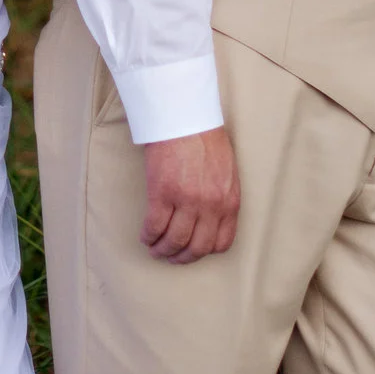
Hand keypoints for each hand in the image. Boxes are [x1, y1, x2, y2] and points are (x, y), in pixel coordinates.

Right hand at [140, 126, 238, 262]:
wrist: (184, 116)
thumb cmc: (205, 138)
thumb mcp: (227, 171)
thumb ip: (222, 196)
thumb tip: (210, 217)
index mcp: (229, 200)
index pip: (221, 242)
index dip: (205, 251)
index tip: (193, 250)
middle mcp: (211, 205)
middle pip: (197, 247)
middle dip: (182, 257)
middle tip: (171, 257)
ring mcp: (186, 200)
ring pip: (174, 241)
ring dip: (163, 250)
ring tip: (155, 249)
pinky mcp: (163, 192)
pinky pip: (154, 226)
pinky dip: (148, 236)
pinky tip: (145, 236)